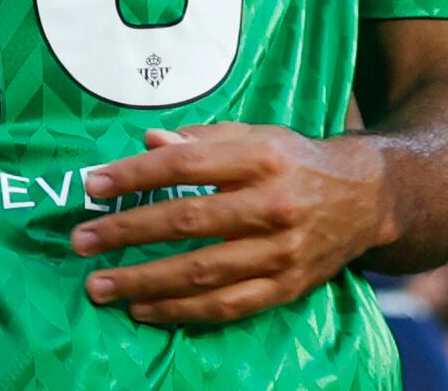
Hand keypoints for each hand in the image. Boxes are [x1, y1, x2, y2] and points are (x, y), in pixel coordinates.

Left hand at [67, 123, 390, 326]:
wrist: (365, 198)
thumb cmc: (294, 160)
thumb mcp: (255, 135)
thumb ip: (202, 139)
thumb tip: (149, 141)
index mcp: (261, 157)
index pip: (186, 164)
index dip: (136, 175)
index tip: (94, 184)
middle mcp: (273, 205)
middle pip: (188, 220)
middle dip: (128, 231)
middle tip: (82, 240)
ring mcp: (281, 252)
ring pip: (203, 271)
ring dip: (145, 281)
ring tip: (101, 285)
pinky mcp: (286, 287)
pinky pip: (226, 306)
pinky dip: (181, 311)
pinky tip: (144, 310)